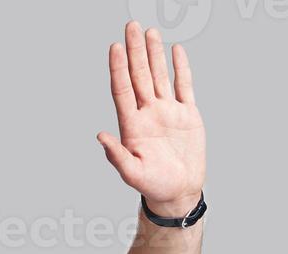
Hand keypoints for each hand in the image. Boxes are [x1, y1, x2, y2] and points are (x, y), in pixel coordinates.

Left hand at [96, 20, 205, 217]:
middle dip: (135, 51)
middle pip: (139, 76)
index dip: (119, 68)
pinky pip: (184, 86)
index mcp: (133, 124)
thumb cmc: (153, 186)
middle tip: (131, 26)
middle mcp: (148, 113)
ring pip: (159, 76)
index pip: (123, 89)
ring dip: (154, 54)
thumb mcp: (132, 174)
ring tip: (149, 31)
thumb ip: (117, 156)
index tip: (115, 47)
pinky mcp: (187, 115)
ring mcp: (168, 112)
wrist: (179, 193)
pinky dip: (180, 68)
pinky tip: (175, 50)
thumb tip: (100, 137)